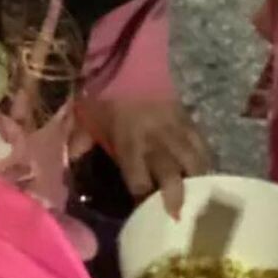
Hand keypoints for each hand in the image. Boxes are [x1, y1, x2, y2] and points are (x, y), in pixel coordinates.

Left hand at [71, 97, 212, 218]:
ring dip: (197, 182)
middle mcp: (155, 140)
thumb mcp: (87, 116)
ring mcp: (175, 130)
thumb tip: (69, 161)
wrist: (132, 59)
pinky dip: (206, 159)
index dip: (141, 198)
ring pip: (193, 160)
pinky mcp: (187, 119)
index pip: (137, 178)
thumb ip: (79, 140)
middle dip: (176, 197)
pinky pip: (201, 142)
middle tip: (179, 217)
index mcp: (129, 141)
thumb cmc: (107, 92)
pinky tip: (208, 175)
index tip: (143, 216)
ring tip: (201, 201)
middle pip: (171, 173)